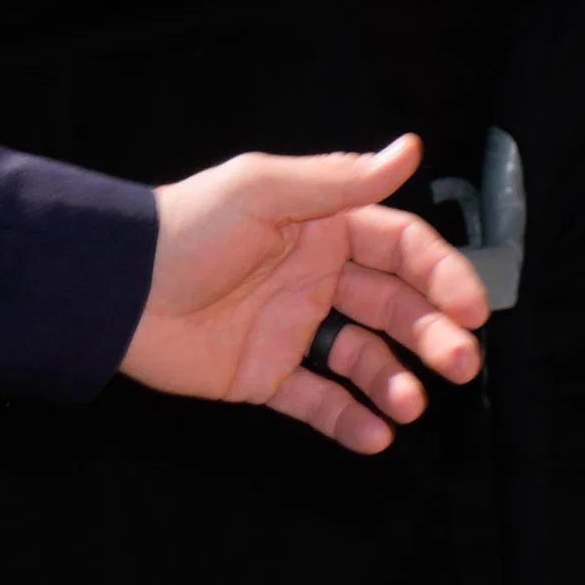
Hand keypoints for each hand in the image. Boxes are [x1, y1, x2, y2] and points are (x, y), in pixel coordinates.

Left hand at [122, 134, 486, 449]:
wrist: (113, 290)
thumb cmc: (184, 229)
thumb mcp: (262, 191)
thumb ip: (339, 180)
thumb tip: (410, 149)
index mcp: (324, 227)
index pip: (404, 249)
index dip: (443, 276)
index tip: (472, 308)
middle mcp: (318, 278)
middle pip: (397, 308)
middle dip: (435, 336)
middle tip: (462, 364)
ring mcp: (295, 330)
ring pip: (365, 359)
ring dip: (395, 381)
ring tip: (410, 405)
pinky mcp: (267, 376)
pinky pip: (319, 401)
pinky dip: (350, 420)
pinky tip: (377, 436)